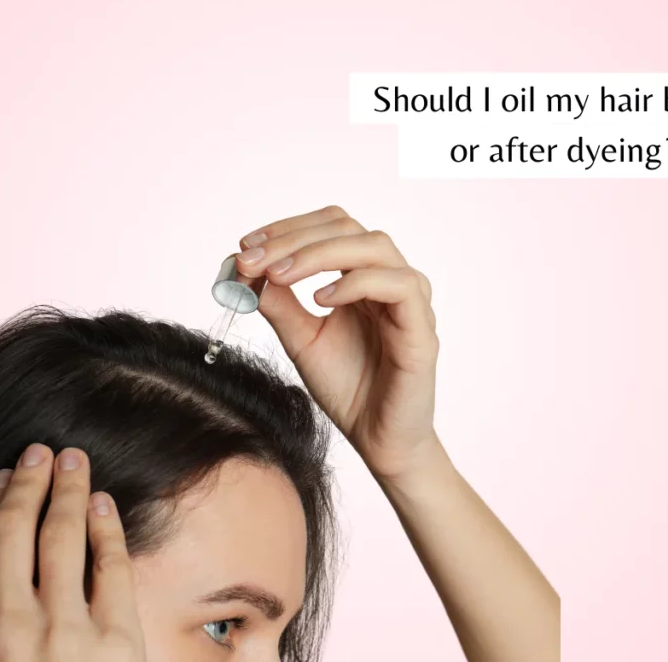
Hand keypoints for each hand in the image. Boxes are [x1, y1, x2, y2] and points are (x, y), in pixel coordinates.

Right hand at [0, 444, 144, 661]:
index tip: (3, 478)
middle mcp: (6, 629)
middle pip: (12, 529)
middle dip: (27, 482)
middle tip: (39, 452)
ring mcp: (62, 634)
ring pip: (62, 536)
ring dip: (69, 488)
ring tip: (74, 461)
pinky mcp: (115, 643)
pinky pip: (111, 567)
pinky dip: (107, 527)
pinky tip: (103, 502)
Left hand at [236, 205, 441, 481]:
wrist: (378, 440)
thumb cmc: (347, 388)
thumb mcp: (300, 339)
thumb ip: (278, 303)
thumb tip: (244, 269)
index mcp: (361, 275)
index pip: (328, 227)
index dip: (286, 229)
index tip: (245, 247)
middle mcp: (388, 278)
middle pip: (346, 227)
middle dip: (292, 238)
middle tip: (252, 259)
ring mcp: (409, 300)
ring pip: (373, 245)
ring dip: (318, 253)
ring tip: (279, 275)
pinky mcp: (422, 328)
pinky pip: (398, 286)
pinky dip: (355, 283)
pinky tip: (320, 299)